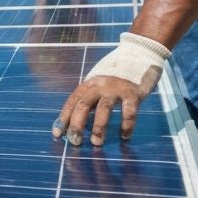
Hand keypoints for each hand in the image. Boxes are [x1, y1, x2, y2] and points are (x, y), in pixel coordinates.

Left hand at [53, 32, 168, 146]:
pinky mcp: (133, 93)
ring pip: (104, 109)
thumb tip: (78, 121)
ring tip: (96, 142)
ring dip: (98, 127)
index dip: (63, 118)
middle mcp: (99, 85)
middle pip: (83, 105)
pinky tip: (124, 136)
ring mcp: (116, 89)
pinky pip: (129, 112)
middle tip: (75, 142)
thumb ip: (91, 97)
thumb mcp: (99, 82)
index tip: (58, 134)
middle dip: (77, 124)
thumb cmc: (117, 74)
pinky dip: (126, 125)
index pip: (72, 102)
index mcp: (89, 84)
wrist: (139, 54)